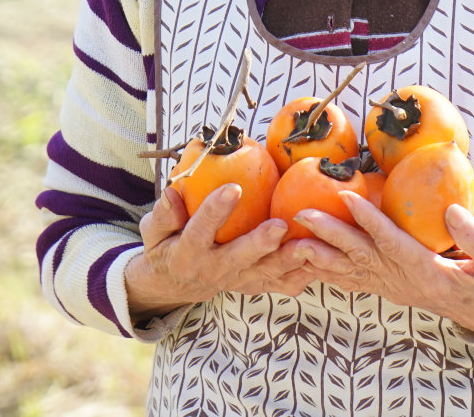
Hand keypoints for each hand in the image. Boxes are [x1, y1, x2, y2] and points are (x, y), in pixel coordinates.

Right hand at [124, 183, 317, 319]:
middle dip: (260, 243)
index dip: (215, 210)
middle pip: (240, 258)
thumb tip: (172, 191)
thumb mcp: (153, 233)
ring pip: (266, 273)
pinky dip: (301, 276)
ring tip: (309, 245)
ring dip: (289, 261)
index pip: (200, 231)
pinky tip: (319, 262)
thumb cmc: (167, 247)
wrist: (178, 283)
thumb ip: (162, 215)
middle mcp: (215, 270)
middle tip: (279, 226)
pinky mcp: (255, 286)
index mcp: (188, 253)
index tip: (232, 188)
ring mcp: (238, 281)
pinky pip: (280, 284)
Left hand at [294, 193, 473, 337]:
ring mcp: (392, 286)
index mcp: (425, 269)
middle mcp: (401, 279)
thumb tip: (452, 210)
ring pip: (349, 269)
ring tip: (291, 239)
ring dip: (319, 255)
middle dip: (329, 233)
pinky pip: (352, 281)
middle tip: (302, 214)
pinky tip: (306, 263)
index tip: (345, 196)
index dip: (368, 219)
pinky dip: (327, 272)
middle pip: (360, 254)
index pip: (391, 241)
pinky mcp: (388, 288)